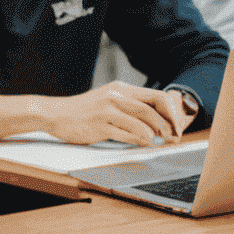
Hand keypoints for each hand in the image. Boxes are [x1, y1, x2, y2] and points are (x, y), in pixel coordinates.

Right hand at [43, 82, 193, 144]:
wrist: (56, 114)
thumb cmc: (85, 111)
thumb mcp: (108, 101)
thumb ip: (129, 107)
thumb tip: (156, 122)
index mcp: (121, 88)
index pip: (156, 96)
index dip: (171, 112)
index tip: (176, 126)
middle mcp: (116, 95)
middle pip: (152, 109)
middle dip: (168, 126)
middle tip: (173, 138)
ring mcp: (108, 110)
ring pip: (142, 122)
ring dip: (156, 135)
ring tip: (160, 143)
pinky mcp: (100, 125)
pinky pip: (127, 134)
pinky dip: (140, 141)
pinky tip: (145, 145)